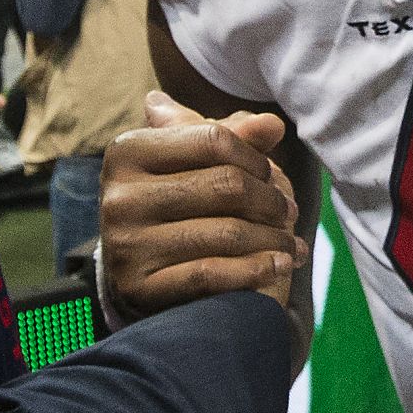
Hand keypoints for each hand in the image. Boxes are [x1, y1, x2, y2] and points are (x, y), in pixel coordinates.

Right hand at [99, 90, 304, 313]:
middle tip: (290, 213)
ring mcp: (125, 244)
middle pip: (226, 184)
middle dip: (271, 200)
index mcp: (126, 152)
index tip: (271, 174)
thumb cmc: (177, 209)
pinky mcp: (139, 288)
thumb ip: (234, 138)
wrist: (142, 280)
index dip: (254, 157)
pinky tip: (279, 266)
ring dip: (274, 239)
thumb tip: (273, 124)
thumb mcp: (196, 165)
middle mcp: (118, 196)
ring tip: (293, 245)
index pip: (213, 140)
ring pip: (226, 232)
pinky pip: (212, 274)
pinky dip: (256, 269)